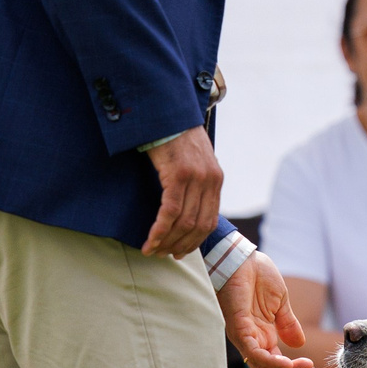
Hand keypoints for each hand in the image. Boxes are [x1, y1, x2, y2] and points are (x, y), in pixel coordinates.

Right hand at [143, 127, 222, 258]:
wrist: (167, 112)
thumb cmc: (174, 136)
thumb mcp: (191, 161)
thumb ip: (193, 183)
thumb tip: (183, 210)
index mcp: (216, 180)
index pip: (210, 221)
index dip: (194, 241)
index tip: (180, 252)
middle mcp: (210, 180)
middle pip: (199, 225)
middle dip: (180, 245)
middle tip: (163, 254)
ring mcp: (197, 177)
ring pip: (185, 221)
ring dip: (167, 240)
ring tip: (152, 250)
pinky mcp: (179, 174)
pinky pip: (171, 210)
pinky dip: (160, 228)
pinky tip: (150, 239)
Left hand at [220, 253, 314, 367]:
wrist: (243, 258)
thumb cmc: (258, 275)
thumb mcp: (281, 302)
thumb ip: (288, 324)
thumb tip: (299, 344)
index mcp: (263, 335)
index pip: (277, 365)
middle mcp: (252, 340)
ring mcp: (244, 336)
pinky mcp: (239, 328)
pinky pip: (254, 353)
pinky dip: (271, 362)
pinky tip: (288, 363)